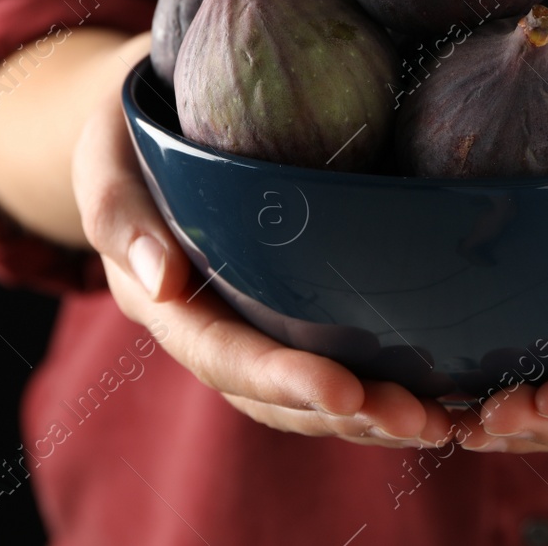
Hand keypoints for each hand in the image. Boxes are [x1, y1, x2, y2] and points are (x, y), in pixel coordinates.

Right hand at [73, 90, 455, 448]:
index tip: (346, 392)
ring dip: (373, 415)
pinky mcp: (288, 308)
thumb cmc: (128, 133)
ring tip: (442, 422)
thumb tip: (164, 282)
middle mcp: (208, 328)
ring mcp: (250, 323)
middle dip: (347, 413)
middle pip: (275, 395)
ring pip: (308, 394)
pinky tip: (439, 392)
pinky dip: (380, 383)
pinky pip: (333, 358)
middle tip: (421, 420)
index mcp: (162, 301)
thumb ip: (121, 213)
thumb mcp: (105, 156)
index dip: (283, 380)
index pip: (224, 354)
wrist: (144, 124)